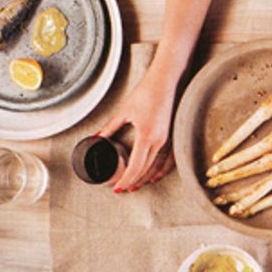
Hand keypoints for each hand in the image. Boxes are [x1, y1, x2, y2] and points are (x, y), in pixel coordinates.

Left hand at [98, 70, 176, 191]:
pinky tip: (155, 175)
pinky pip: (168, 159)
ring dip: (146, 177)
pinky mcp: (172, 136)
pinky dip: (161, 169)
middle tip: (123, 189)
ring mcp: (168, 139)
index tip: (118, 188)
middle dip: (133, 181)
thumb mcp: (125, 111)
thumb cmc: (147, 93)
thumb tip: (98, 137)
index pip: (135, 166)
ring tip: (136, 185)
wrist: (166, 82)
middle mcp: (159, 141)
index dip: (126, 179)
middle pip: (146, 169)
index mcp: (147, 136)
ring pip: (157, 166)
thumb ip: (111, 127)